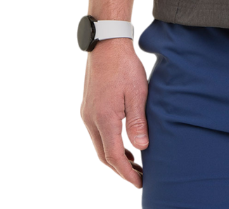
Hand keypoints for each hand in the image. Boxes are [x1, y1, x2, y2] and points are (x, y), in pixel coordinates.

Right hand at [80, 39, 149, 189]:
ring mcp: (87, 114)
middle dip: (121, 168)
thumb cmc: (124, 67)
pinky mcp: (89, 108)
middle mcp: (91, 120)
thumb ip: (136, 122)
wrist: (106, 46)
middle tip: (139, 176)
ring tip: (134, 162)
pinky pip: (98, 134)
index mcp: (104, 119)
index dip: (127, 171)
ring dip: (115, 156)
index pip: (114, 155)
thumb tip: (140, 148)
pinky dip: (110, 143)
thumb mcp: (136, 93)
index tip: (139, 183)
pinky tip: (123, 142)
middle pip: (104, 154)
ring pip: (99, 145)